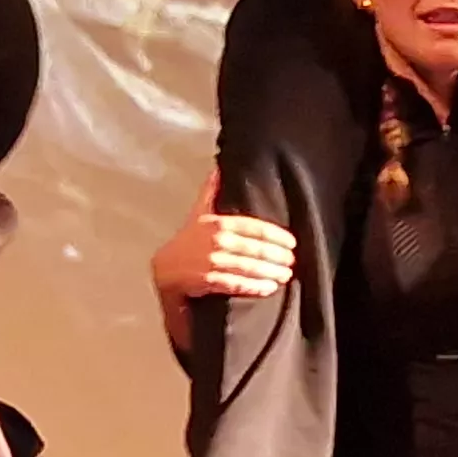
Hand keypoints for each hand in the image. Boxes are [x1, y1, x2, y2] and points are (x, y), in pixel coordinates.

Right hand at [148, 173, 293, 305]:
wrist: (165, 269)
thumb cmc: (187, 240)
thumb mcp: (199, 214)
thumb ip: (211, 192)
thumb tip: (218, 168)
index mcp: (219, 222)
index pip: (255, 227)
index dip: (277, 236)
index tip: (292, 242)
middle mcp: (217, 240)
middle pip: (256, 248)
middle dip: (278, 256)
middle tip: (292, 261)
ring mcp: (213, 261)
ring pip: (249, 266)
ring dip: (271, 272)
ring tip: (286, 275)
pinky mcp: (208, 280)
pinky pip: (237, 283)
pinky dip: (255, 286)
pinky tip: (269, 287)